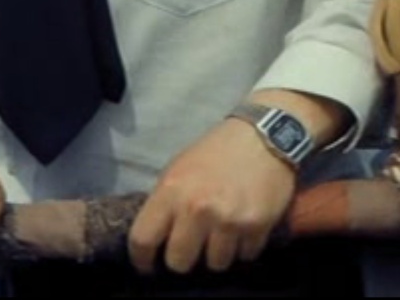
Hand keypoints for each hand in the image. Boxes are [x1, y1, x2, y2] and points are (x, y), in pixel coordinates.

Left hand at [128, 117, 295, 274]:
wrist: (262, 137)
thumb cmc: (215, 152)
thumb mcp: (177, 170)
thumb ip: (165, 203)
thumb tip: (156, 235)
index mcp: (170, 192)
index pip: (143, 239)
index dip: (141, 259)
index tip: (147, 265)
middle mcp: (197, 209)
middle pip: (178, 262)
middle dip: (182, 259)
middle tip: (189, 249)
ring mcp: (228, 221)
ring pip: (215, 265)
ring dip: (216, 254)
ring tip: (220, 234)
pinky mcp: (257, 227)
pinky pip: (244, 256)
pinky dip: (242, 248)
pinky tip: (242, 227)